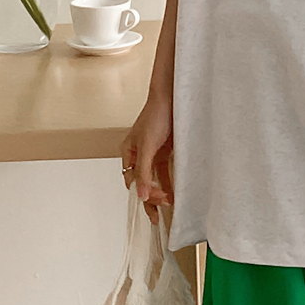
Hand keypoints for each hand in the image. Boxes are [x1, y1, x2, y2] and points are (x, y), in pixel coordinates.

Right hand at [121, 95, 173, 223]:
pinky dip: (170, 183)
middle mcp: (139, 156)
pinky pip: (166, 172)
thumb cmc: (155, 115)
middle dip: (151, 196)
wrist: (172, 98)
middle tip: (164, 206)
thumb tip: (141, 195)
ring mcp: (153, 154)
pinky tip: (175, 192)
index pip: (133, 181)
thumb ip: (144, 172)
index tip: (154, 203)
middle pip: (143, 182)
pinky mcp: (166, 152)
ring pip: (155, 179)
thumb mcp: (147, 146)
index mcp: (128, 154)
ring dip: (161, 192)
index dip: (142, 193)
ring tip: (170, 204)